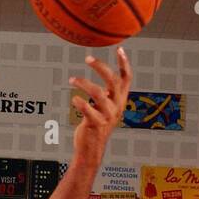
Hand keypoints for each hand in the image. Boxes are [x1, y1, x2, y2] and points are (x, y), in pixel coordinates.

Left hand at [70, 47, 131, 164]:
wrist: (91, 149)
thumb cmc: (96, 126)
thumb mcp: (105, 109)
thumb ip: (106, 96)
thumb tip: (103, 82)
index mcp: (119, 100)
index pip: (126, 78)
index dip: (124, 63)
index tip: (119, 49)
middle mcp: (116, 106)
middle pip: (113, 81)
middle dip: (101, 67)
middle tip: (88, 58)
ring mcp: (106, 116)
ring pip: (98, 93)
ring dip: (84, 83)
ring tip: (72, 79)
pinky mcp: (95, 124)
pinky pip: (87, 109)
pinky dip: (80, 102)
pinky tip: (74, 99)